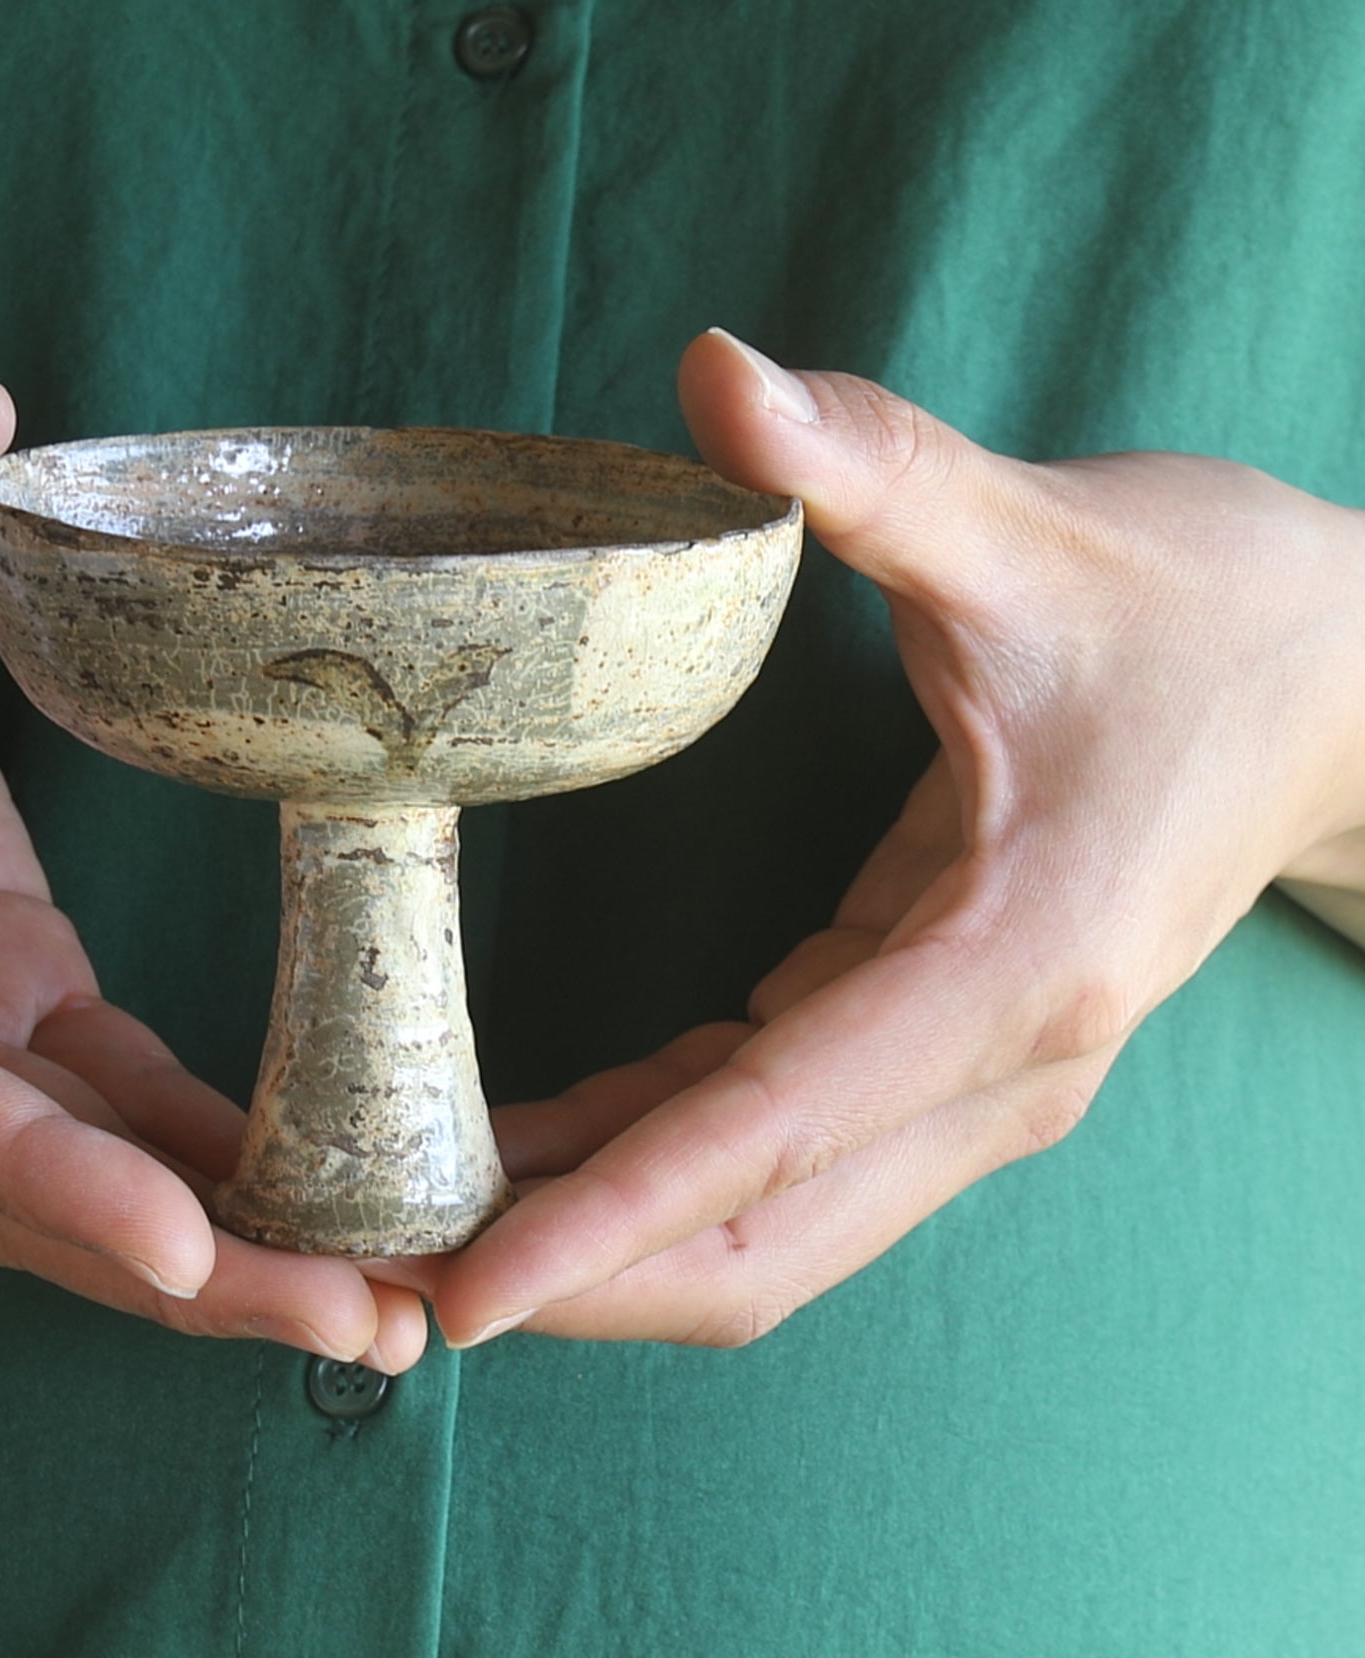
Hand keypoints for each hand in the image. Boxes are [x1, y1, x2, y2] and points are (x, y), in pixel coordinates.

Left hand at [425, 328, 1364, 1349]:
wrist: (1348, 678)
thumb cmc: (1208, 610)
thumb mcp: (1035, 529)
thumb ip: (869, 466)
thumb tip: (713, 371)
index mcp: (1012, 965)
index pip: (776, 1127)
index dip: (611, 1215)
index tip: (470, 1286)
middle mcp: (997, 1064)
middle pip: (763, 1239)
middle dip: (580, 1271)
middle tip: (389, 1271)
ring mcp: (973, 1075)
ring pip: (770, 1222)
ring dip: (604, 1233)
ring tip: (421, 1209)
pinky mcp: (938, 1042)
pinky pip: (778, 1141)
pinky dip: (654, 1157)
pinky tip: (535, 1133)